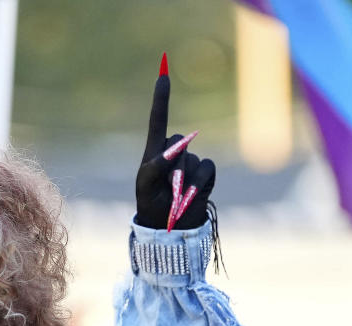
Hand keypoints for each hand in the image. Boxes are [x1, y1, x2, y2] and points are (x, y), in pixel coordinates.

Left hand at [135, 59, 215, 229]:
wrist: (169, 225)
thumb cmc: (151, 203)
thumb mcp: (145, 184)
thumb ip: (156, 164)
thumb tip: (177, 147)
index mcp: (155, 149)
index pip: (159, 118)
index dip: (162, 97)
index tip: (164, 73)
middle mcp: (174, 150)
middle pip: (178, 140)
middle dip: (172, 161)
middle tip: (165, 185)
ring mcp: (192, 160)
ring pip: (191, 157)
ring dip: (182, 177)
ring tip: (174, 194)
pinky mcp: (205, 171)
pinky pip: (205, 168)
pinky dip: (197, 182)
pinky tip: (190, 194)